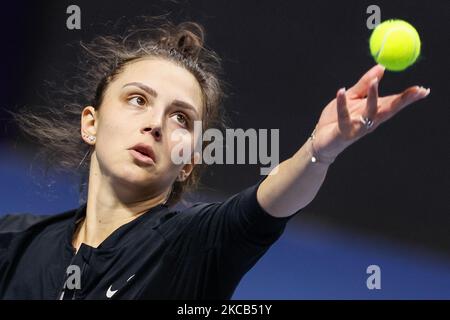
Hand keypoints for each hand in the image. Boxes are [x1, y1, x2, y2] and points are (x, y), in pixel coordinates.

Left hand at [311, 64, 429, 159]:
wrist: (320, 139)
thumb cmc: (336, 118)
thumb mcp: (352, 97)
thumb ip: (364, 84)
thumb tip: (381, 67)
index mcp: (373, 111)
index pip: (393, 102)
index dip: (408, 97)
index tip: (423, 89)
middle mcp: (370, 121)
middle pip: (389, 109)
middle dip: (403, 100)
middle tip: (417, 91)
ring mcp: (358, 128)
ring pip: (370, 113)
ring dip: (373, 97)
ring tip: (374, 82)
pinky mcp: (344, 132)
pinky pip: (344, 116)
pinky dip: (342, 103)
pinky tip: (341, 91)